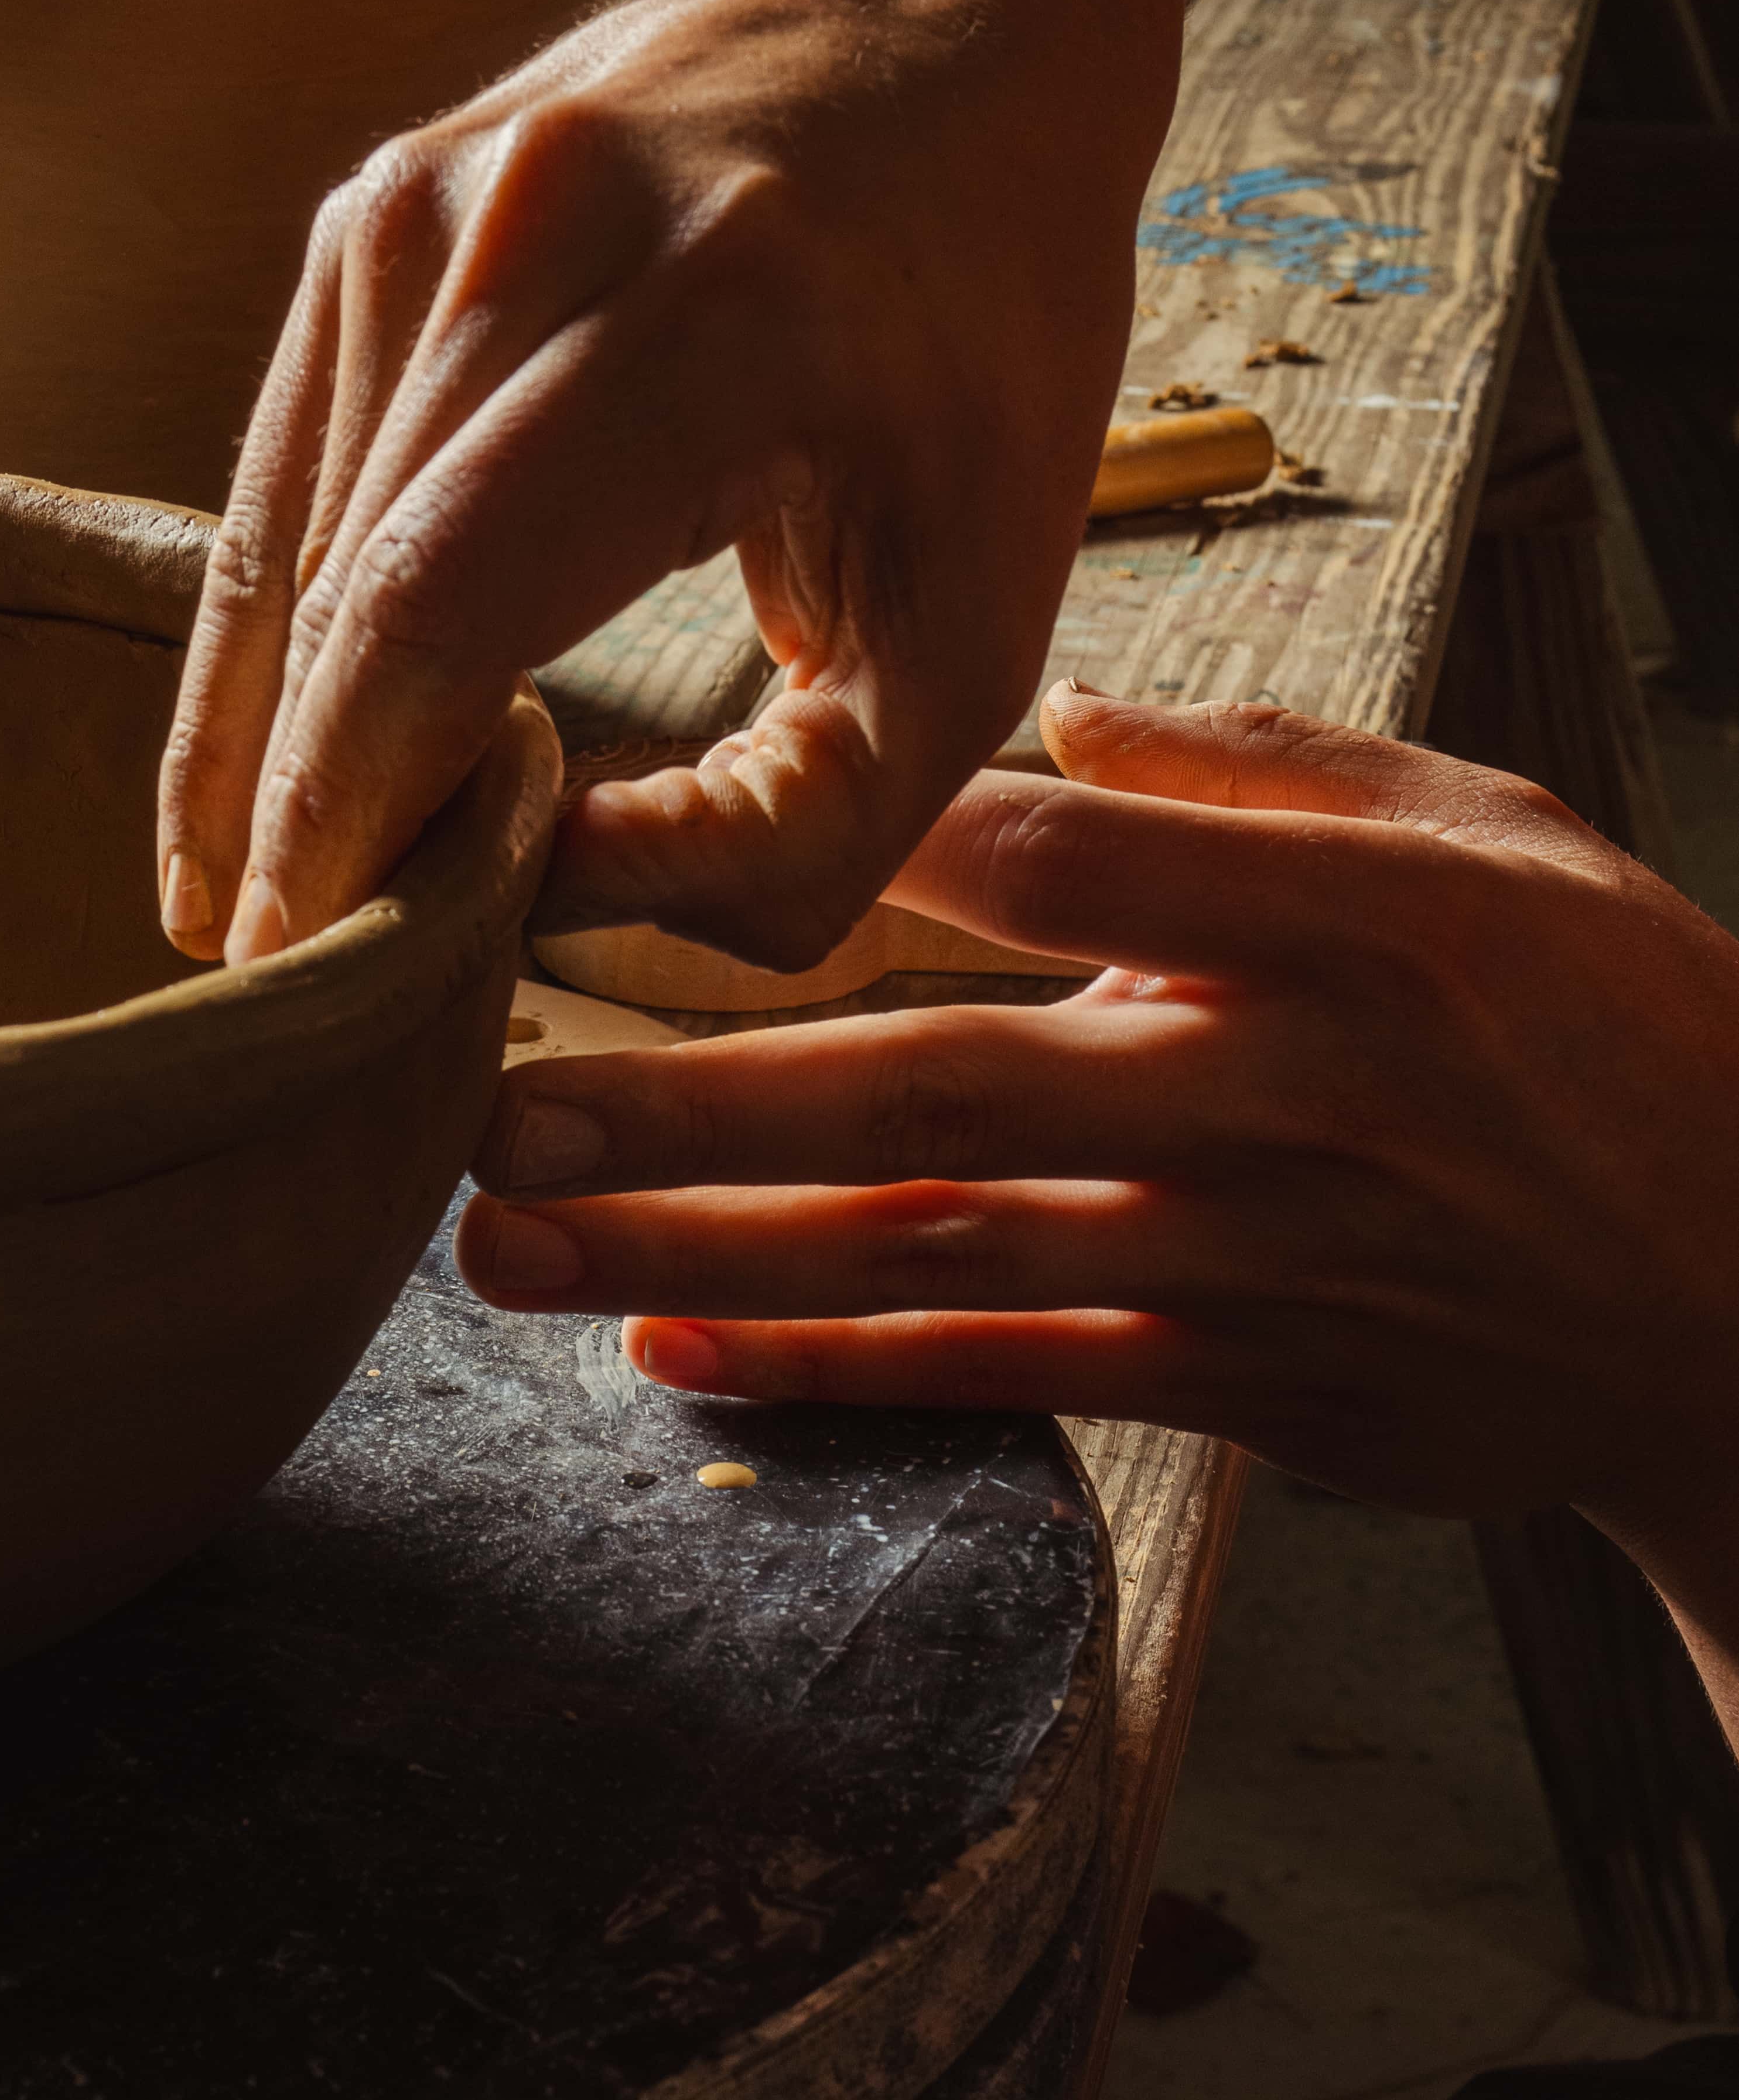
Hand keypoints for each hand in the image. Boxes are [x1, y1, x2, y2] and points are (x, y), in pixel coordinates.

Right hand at [155, 0, 1175, 974]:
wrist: (932, 12)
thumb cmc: (981, 332)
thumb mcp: (979, 616)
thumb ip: (799, 824)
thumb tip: (548, 896)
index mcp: (699, 318)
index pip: (428, 611)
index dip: (339, 821)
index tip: (300, 979)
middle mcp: (516, 229)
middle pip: (332, 591)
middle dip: (289, 815)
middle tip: (278, 995)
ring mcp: (411, 202)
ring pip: (277, 537)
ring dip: (261, 735)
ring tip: (260, 901)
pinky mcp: (363, 213)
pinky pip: (286, 465)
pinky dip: (280, 622)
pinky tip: (273, 752)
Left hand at [458, 688, 1738, 1633]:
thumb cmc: (1622, 1028)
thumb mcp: (1498, 832)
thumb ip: (1270, 776)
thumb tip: (1070, 714)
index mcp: (1328, 922)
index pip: (1040, 862)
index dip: (836, 851)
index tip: (645, 842)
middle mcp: (1256, 1093)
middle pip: (916, 1085)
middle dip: (677, 1098)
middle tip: (477, 1092)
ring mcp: (1234, 1258)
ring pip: (913, 1249)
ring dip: (691, 1245)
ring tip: (499, 1239)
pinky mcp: (1234, 1384)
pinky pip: (995, 1376)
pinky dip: (826, 1370)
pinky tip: (667, 1350)